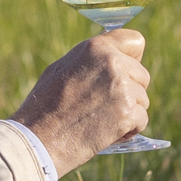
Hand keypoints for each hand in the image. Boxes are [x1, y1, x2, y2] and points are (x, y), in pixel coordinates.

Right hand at [8, 30, 151, 171]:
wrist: (37, 138)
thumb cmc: (44, 107)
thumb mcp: (62, 69)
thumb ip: (91, 61)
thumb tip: (111, 59)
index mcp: (95, 47)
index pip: (135, 41)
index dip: (134, 58)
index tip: (127, 72)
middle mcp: (112, 62)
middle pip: (142, 75)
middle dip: (131, 92)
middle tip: (106, 107)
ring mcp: (121, 87)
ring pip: (143, 100)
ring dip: (129, 113)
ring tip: (101, 122)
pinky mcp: (127, 113)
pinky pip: (142, 120)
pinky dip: (129, 130)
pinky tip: (108, 134)